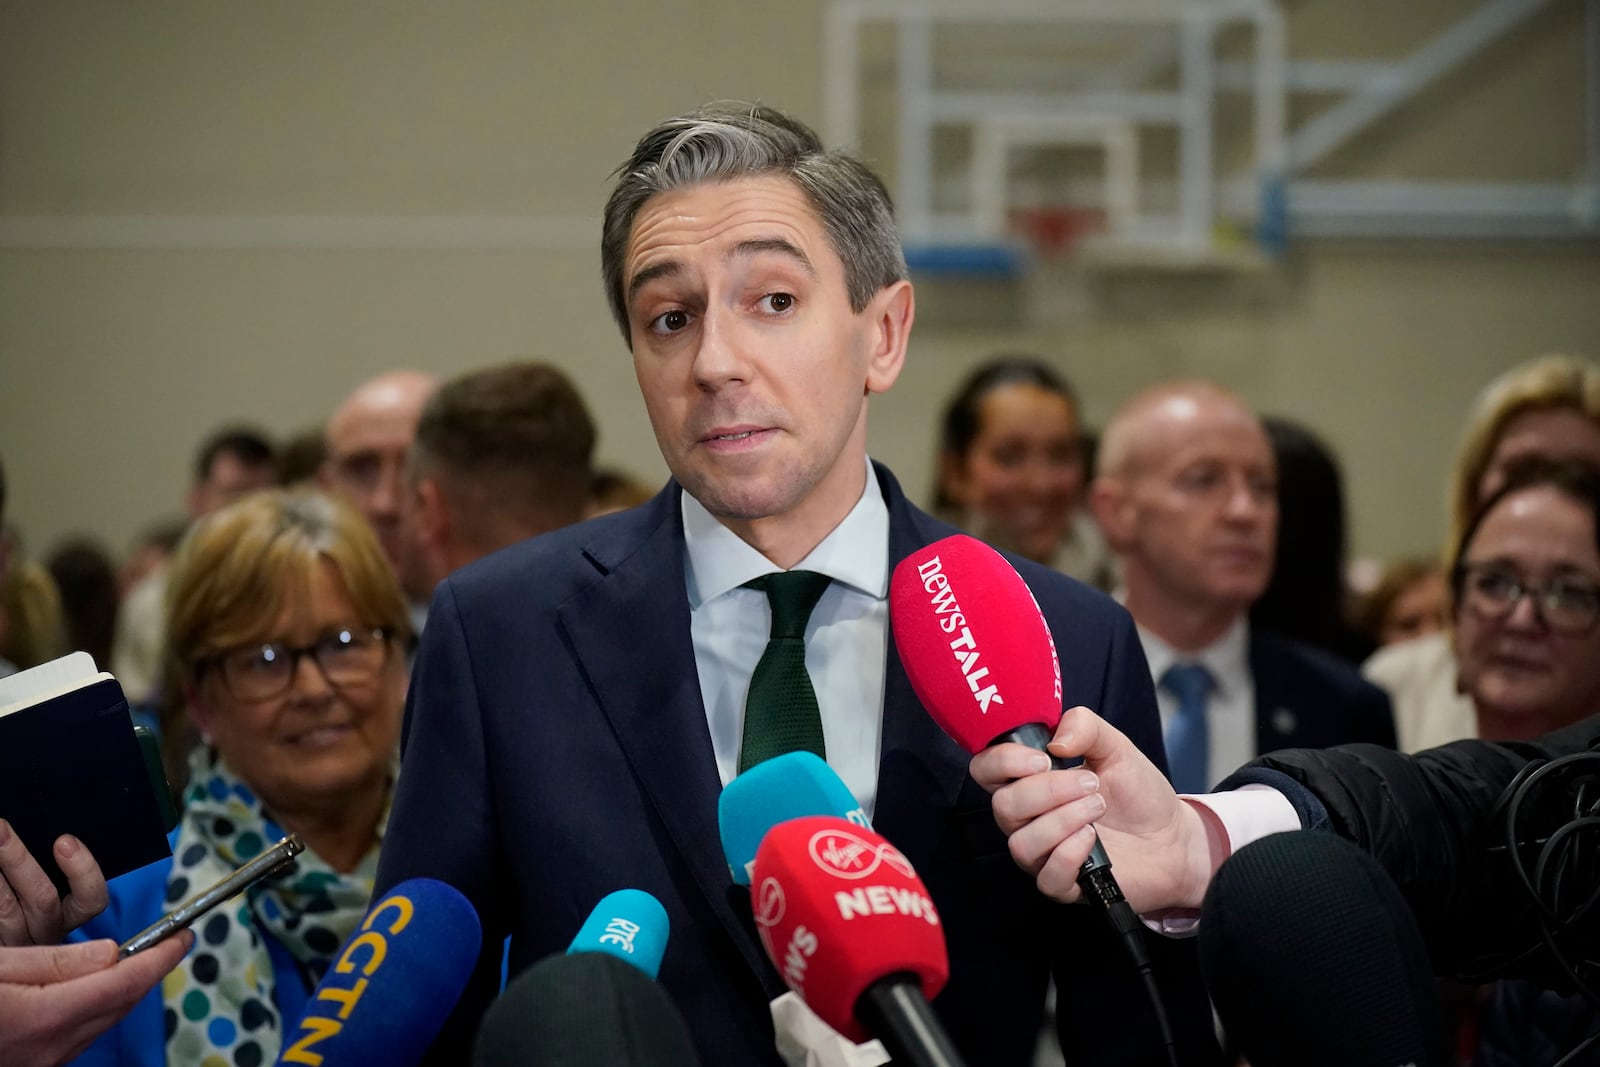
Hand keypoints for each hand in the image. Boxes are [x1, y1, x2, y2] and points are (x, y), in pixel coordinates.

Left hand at [0, 820, 109, 944]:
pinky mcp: (0, 951)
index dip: (83, 870)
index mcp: (68, 918)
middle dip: (20, 859)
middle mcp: (45, 934)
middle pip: (43, 899)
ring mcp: (16, 943)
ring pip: (7, 909)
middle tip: (1, 830)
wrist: (3, 957)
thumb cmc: (25, 900)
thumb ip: (47, 867)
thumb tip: (54, 838)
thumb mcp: (41, 888)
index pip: (91, 899)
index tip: (64, 841)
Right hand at [0, 932, 192, 1065]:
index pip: (126, 982)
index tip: (183, 936)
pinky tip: (101, 986)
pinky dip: (103, 1006)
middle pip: (122, 1003)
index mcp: (44, 1017)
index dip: (162, 956)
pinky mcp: (39, 1064)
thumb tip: (111, 952)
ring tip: (141, 957)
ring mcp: (46, 1060)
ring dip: (129, 987)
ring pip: (107, 1019)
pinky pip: (85, 1032)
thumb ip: (56, 960)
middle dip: (152, 969)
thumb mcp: (0, 966)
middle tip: (171, 939)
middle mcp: (52, 1046)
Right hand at [969, 705, 1224, 912]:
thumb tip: (1056, 740)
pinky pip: (1047, 877)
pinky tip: (1093, 840)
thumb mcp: (1116, 746)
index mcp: (1029, 780)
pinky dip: (1070, 853)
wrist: (1173, 837)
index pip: (985, 769)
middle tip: (1090, 783)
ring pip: (1021, 844)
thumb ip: (1085, 727)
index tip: (1044, 758)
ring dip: (1063, 820)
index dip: (1003, 761)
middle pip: (1003, 806)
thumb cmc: (1137, 793)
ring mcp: (1042, 854)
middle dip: (1049, 790)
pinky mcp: (1063, 885)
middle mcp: (1027, 819)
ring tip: (1098, 808)